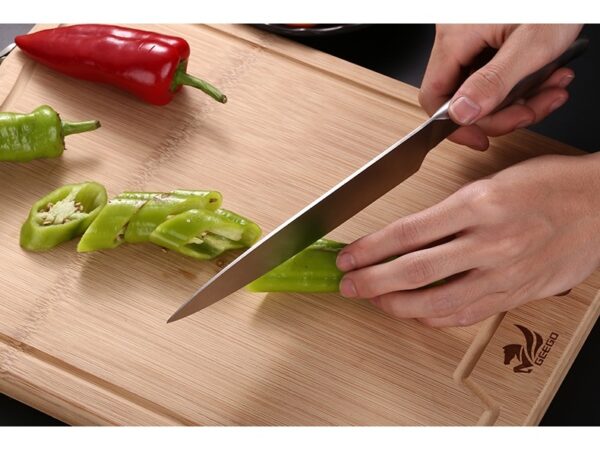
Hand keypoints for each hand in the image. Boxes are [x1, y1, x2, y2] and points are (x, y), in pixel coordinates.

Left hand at [336, 153, 599, 326]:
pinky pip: (466, 315)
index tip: (348, 256)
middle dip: (372, 281)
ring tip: (374, 301)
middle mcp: (489, 241)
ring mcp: (503, 273)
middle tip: (349, 285)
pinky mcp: (516, 294)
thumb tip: (405, 238)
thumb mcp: (492, 182)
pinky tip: (414, 314)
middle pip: (414, 271)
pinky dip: (433, 318)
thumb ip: (449, 213)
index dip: (370, 249)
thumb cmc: (549, 185)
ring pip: (437, 302)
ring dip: (396, 306)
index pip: (407, 232)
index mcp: (479, 204)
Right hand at [419, 24, 581, 149]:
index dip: (457, 126)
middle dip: (502, 111)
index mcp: (455, 36)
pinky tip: (546, 76)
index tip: (481, 139)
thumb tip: (461, 114)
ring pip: (482, 87)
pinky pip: (494, 72)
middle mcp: (456, 35)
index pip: (434, 96)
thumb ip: (494, 82)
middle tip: (531, 111)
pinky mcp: (486, 35)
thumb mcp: (532, 44)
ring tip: (551, 89)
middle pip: (462, 95)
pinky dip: (521, 81)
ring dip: (519, 98)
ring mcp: (471, 36)